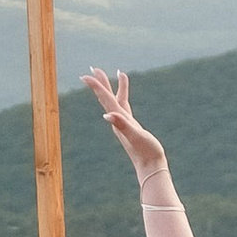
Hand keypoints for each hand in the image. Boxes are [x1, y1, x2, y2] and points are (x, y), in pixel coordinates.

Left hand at [85, 67, 169, 184]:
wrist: (151, 167)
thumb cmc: (146, 152)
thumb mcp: (136, 136)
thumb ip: (123, 125)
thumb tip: (107, 115)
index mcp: (119, 120)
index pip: (106, 99)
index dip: (96, 86)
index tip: (85, 76)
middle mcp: (118, 121)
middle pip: (107, 97)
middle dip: (102, 82)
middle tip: (94, 69)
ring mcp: (124, 124)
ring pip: (117, 101)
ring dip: (115, 87)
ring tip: (119, 73)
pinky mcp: (131, 127)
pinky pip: (125, 107)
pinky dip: (125, 97)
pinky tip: (124, 96)